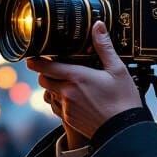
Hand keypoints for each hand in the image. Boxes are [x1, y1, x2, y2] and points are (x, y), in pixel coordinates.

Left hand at [27, 22, 142, 140]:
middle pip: (43, 80)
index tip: (32, 57)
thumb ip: (104, 47)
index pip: (46, 67)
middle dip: (46, 73)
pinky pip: (56, 106)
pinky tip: (74, 98)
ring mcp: (66, 108)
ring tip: (68, 82)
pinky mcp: (69, 120)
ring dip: (53, 87)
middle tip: (55, 67)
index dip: (36, 61)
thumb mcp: (117, 69)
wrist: (123, 130)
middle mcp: (67, 93)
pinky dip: (60, 100)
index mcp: (77, 77)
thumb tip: (98, 26)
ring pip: (49, 93)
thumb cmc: (123, 100)